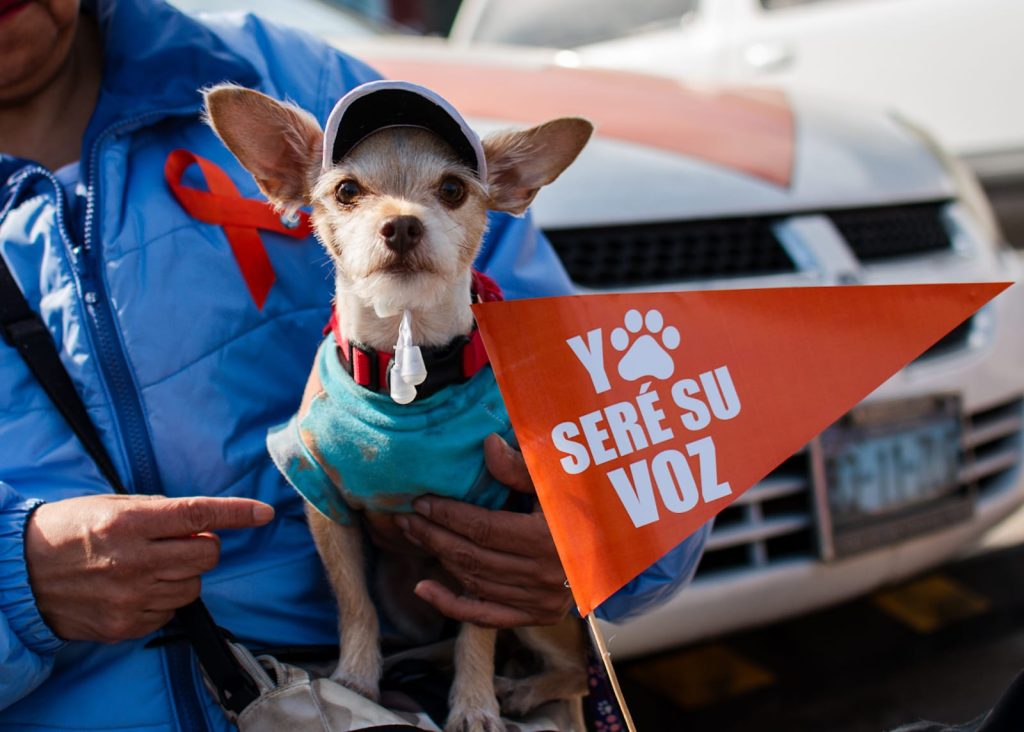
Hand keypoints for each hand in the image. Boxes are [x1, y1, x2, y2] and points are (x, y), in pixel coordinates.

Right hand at [24, 493, 273, 642]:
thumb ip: (161, 513)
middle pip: (207, 554)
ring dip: (185, 573)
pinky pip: (171, 612)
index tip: (263, 514)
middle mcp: (133, 561)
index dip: (236, 513)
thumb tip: (204, 524)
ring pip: (194, 585)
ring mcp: (129, 598)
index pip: (197, 514)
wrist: (20, 574)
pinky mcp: (124, 626)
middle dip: (205, 545)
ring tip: (153, 565)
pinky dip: (164, 599)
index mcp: (129, 522)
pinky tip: (137, 588)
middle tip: (182, 541)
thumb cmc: (70, 530)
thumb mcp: (112, 505)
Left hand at [395, 434, 571, 627]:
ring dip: (440, 559)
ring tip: (415, 537)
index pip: (483, 528)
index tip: (422, 501)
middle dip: (433, 535)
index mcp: (547, 539)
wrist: (616, 547)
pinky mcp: (536, 616)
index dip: (448, 515)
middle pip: (472, 556)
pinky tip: (424, 588)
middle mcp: (542, 575)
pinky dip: (451, 606)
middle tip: (406, 518)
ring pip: (474, 581)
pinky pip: (485, 616)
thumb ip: (522, 467)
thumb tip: (487, 444)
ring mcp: (539, 601)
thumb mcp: (559, 481)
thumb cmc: (584, 506)